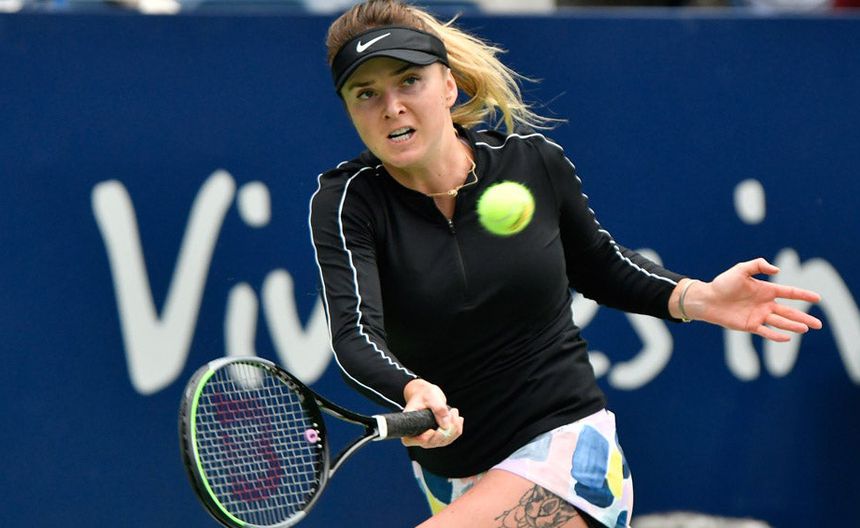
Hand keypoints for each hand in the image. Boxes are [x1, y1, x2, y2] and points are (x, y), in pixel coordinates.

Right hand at [400, 378, 463, 448]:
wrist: (427, 395)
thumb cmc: (424, 394)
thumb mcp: (430, 396)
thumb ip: (438, 408)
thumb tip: (446, 426)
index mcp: (410, 425)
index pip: (415, 440)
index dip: (425, 438)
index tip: (432, 430)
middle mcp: (418, 436)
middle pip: (433, 442)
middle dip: (446, 429)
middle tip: (452, 411)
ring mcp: (429, 438)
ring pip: (445, 441)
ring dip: (454, 427)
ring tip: (454, 411)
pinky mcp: (439, 437)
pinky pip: (451, 437)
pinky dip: (457, 428)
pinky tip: (458, 418)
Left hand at [674, 258, 822, 341]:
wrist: (707, 299)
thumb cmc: (723, 283)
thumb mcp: (740, 269)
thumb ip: (758, 265)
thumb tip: (777, 270)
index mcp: (766, 290)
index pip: (789, 293)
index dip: (804, 295)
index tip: (818, 298)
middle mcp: (765, 304)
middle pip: (789, 311)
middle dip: (804, 317)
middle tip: (819, 325)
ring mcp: (758, 316)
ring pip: (780, 322)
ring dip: (793, 326)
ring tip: (806, 329)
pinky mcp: (750, 325)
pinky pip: (766, 332)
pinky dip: (776, 335)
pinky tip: (787, 338)